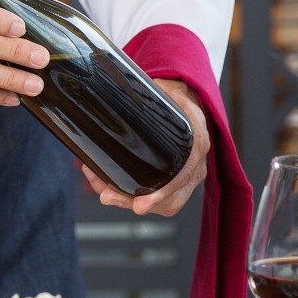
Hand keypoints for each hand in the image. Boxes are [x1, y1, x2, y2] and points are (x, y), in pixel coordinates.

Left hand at [83, 78, 210, 215]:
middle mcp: (195, 166)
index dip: (160, 194)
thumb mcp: (166, 92)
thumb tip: (121, 92)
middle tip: (106, 195)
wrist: (184, 101)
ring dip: (126, 199)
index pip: (182, 176)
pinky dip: (130, 196)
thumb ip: (150, 95)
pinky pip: (155, 199)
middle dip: (132, 200)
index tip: (140, 205)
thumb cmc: (174, 98)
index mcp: (196, 143)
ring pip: (160, 204)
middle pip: (168, 200)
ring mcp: (187, 178)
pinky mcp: (175, 183)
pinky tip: (109, 186)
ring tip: (102, 187)